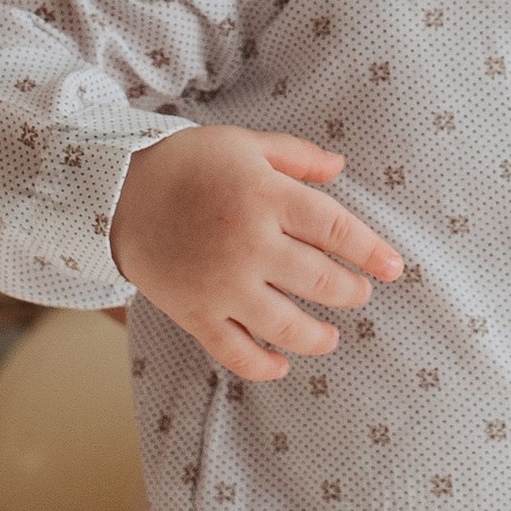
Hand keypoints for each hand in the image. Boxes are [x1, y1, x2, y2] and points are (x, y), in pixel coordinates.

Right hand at [111, 126, 402, 382]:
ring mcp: (221, 283)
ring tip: (329, 336)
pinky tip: (281, 364)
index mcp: (265, 196)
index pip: (335, 228)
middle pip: (319, 279)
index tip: (393, 267)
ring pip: (285, 324)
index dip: (370, 250)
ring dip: (316, 336)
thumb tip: (342, 169)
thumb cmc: (187, 163)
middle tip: (358, 294)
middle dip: (349, 292)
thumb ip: (296, 158)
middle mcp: (248, 242)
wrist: (116, 192)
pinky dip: (262, 365)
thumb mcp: (245, 145)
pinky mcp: (195, 312)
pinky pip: (235, 351)